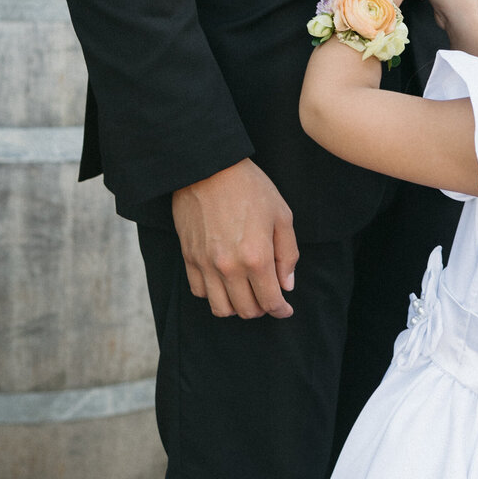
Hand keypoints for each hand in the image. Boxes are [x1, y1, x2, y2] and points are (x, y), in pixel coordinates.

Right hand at [172, 158, 297, 319]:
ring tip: (246, 293)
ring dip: (237, 307)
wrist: (207, 168)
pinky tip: (224, 282)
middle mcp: (230, 267)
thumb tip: (286, 285)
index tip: (285, 309)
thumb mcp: (282, 216)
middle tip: (268, 297)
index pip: (270, 301)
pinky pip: (200, 291)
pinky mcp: (189, 257)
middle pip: (246, 310)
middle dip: (262, 309)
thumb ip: (288, 254)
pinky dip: (214, 294)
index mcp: (257, 257)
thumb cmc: (249, 187)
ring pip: (221, 308)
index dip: (281, 310)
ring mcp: (206, 264)